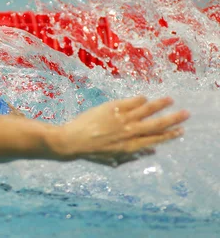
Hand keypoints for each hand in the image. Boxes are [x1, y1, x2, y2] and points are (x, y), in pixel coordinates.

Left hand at [54, 96, 188, 166]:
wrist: (71, 140)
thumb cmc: (91, 152)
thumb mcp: (114, 159)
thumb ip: (133, 154)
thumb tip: (152, 151)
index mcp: (130, 146)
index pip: (155, 139)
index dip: (169, 135)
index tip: (180, 130)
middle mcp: (129, 132)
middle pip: (156, 124)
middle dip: (173, 119)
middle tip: (185, 114)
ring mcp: (121, 119)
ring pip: (146, 110)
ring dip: (160, 105)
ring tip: (170, 100)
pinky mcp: (112, 108)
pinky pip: (131, 102)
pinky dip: (139, 100)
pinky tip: (145, 98)